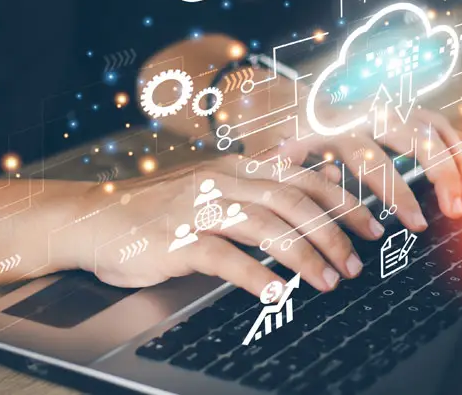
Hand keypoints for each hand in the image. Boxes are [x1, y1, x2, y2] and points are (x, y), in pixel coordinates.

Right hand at [70, 155, 385, 295]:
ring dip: (304, 256)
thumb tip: (312, 178)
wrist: (93, 218)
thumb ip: (254, 185)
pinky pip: (225, 258)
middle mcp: (220, 182)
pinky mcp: (177, 241)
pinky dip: (256, 276)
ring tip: (328, 281)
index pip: (300, 176)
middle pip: (291, 201)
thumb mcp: (206, 186)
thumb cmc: (154, 209)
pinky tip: (277, 294)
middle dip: (332, 232)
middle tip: (356, 261)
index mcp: (232, 167)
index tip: (369, 224)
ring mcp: (198, 210)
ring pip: (265, 227)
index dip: (341, 200)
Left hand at [224, 74, 461, 229]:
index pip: (374, 161)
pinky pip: (437, 120)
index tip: (416, 222)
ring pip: (432, 127)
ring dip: (455, 160)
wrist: (284, 98)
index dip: (398, 192)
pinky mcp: (399, 107)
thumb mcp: (274, 148)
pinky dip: (461, 139)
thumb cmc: (279, 132)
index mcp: (335, 126)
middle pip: (415, 139)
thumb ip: (288, 166)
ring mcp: (387, 106)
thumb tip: (313, 182)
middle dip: (440, 174)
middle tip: (454, 209)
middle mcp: (366, 111)